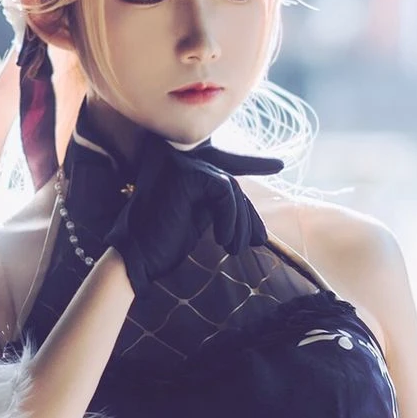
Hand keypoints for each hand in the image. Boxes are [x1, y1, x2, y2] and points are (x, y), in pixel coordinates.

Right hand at [63, 114, 280, 296]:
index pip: (226, 172)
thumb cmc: (164, 243)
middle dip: (248, 215)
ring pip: (232, 188)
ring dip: (241, 222)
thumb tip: (252, 215)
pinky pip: (225, 190)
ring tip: (235, 248)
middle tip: (259, 241)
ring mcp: (184, 164)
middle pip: (232, 184)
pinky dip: (231, 217)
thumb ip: (218, 206)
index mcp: (184, 171)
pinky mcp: (188, 174)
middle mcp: (183, 160)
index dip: (254, 166)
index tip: (279, 165)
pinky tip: (222, 239)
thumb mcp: (198, 219)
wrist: (137, 257)